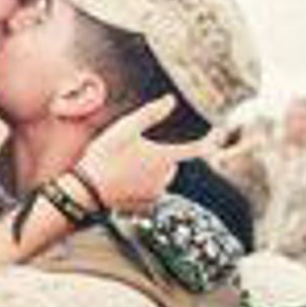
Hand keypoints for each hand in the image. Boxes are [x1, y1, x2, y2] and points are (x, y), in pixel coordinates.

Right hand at [76, 96, 210, 214]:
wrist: (86, 190)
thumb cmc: (105, 156)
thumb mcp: (125, 128)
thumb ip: (151, 114)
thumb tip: (171, 100)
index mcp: (164, 158)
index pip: (196, 149)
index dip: (211, 141)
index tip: (219, 133)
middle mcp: (165, 179)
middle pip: (172, 163)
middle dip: (159, 157)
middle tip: (132, 152)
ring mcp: (156, 194)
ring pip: (160, 178)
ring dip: (149, 172)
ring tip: (123, 168)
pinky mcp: (145, 206)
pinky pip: (150, 193)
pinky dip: (141, 187)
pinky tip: (122, 183)